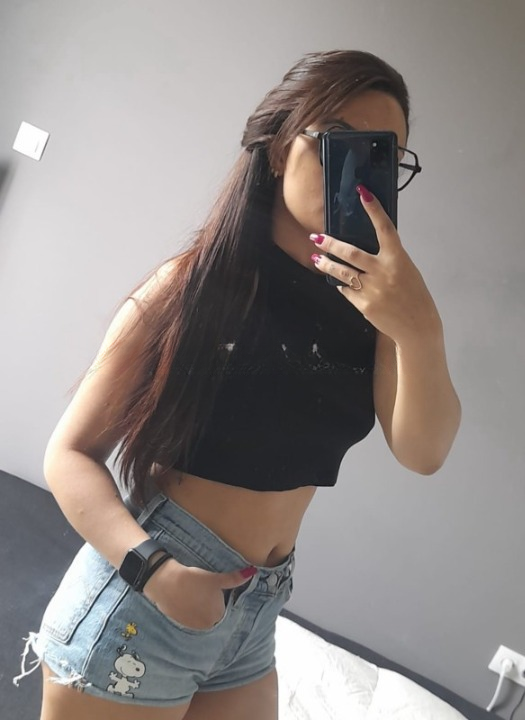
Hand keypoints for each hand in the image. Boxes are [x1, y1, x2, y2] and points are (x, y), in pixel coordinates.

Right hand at [142, 558, 256, 629]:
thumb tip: (252, 572)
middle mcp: (206, 625)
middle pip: (214, 615)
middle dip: (211, 606)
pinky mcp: (180, 623)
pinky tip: (187, 600)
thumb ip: (235, 579)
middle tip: (204, 591)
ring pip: (201, 618)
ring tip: (195, 595)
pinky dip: (190, 612)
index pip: (225, 609)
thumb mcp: (216, 579)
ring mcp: (192, 626)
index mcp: (218, 615)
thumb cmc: (194, 580)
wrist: (166, 582)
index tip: (214, 591)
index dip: (220, 599)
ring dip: (200, 610)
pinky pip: (190, 619)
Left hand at [310, 185, 440, 344]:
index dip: (374, 209)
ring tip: (316, 259)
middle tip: (316, 237)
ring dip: (326, 265)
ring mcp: (372, 289)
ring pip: (342, 272)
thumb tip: (366, 248)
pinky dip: (342, 285)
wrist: (417, 326)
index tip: (362, 192)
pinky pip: (347, 291)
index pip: (385, 228)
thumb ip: (388, 258)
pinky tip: (338, 282)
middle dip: (330, 244)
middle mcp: (384, 271)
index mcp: (398, 259)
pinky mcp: (364, 304)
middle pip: (350, 252)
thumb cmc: (413, 295)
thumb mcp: (406, 270)